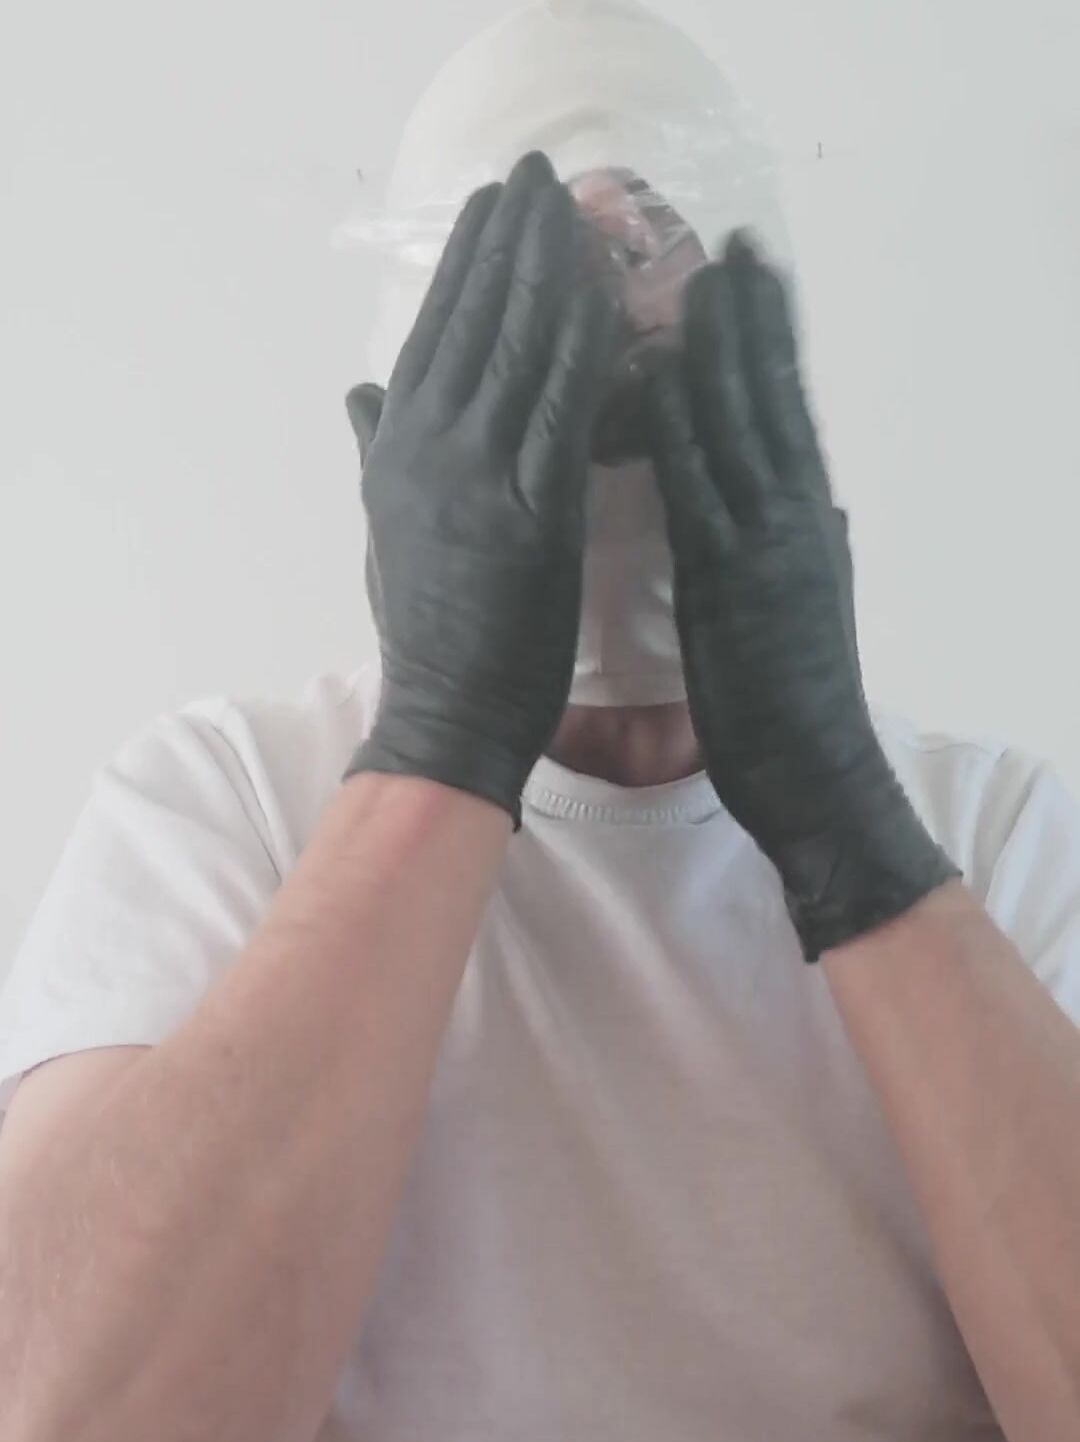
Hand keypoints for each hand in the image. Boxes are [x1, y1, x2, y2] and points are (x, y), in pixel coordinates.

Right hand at [344, 153, 616, 826]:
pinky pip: (563, 410)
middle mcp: (426, 450)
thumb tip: (359, 391)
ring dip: (549, 271)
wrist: (447, 713)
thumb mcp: (386, 530)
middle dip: (508, 241)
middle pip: (471, 321)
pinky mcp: (532, 514)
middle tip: (540, 175)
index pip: (432, 333)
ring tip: (578, 208)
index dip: (464, 263)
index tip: (492, 204)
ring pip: (516, 351)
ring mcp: (476, 478)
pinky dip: (584, 348)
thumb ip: (377, 452)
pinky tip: (608, 298)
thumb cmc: (425, 631)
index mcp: (395, 451)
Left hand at [647, 233, 958, 960]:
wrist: (816, 776)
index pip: (789, 413)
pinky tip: (660, 372)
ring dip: (720, 344)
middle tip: (730, 242)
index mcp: (809, 525)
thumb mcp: (809, 610)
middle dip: (753, 318)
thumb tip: (818, 504)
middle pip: (772, 398)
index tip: (757, 276)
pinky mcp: (734, 582)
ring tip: (699, 272)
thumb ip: (807, 548)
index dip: (774, 341)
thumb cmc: (798, 707)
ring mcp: (769, 545)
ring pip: (743, 425)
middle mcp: (796, 519)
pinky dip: (682, 426)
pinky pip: (702, 487)